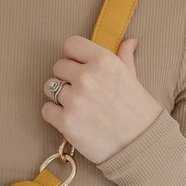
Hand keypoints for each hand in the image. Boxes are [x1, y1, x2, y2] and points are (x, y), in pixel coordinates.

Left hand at [41, 35, 162, 164]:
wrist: (139, 144)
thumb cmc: (137, 110)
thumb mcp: (132, 78)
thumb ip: (125, 57)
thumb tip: (129, 41)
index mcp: (103, 60)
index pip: (71, 44)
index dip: (73, 57)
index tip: (79, 69)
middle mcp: (87, 77)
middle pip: (58, 67)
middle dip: (66, 79)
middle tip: (80, 94)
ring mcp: (75, 100)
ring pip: (49, 88)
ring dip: (59, 97)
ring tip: (76, 107)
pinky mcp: (66, 122)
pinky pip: (46, 110)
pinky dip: (54, 115)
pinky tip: (70, 120)